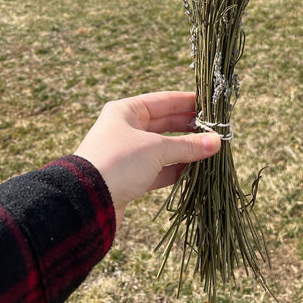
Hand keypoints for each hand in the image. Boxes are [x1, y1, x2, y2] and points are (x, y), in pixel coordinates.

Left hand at [74, 91, 220, 226]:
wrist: (86, 202)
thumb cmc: (119, 162)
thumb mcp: (156, 149)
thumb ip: (188, 146)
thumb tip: (216, 142)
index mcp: (126, 111)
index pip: (163, 101)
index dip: (187, 102)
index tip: (210, 105)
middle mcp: (126, 129)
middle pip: (165, 124)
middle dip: (190, 128)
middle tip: (215, 130)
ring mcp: (128, 154)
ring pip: (163, 148)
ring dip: (185, 150)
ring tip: (211, 150)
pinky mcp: (130, 177)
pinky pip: (158, 169)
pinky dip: (176, 169)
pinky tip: (196, 170)